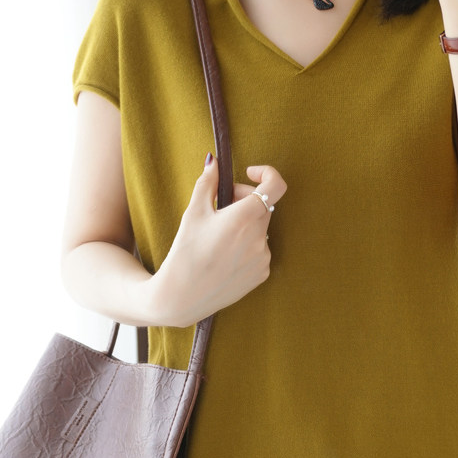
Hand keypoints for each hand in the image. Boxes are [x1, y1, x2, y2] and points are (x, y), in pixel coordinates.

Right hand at [148, 156, 287, 326]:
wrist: (182, 297)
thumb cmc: (185, 252)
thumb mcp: (193, 212)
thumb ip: (207, 182)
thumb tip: (214, 160)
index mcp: (244, 218)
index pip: (275, 186)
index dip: (266, 173)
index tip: (250, 173)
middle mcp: (260, 238)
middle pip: (263, 205)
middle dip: (244, 199)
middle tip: (220, 205)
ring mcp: (263, 257)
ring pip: (260, 228)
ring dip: (245, 223)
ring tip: (219, 235)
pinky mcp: (262, 273)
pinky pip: (260, 248)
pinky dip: (247, 244)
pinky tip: (224, 254)